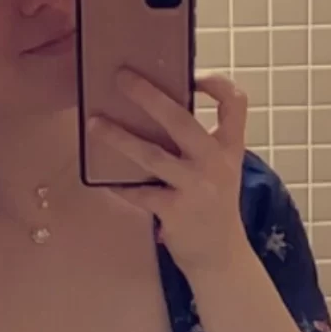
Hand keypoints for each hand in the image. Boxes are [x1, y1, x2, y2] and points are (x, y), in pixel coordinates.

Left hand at [88, 72, 248, 278]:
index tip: (192, 75)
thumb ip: (200, 142)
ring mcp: (196, 187)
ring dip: (119, 137)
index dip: (216, 82)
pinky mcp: (175, 211)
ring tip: (94, 123)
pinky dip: (120, 185)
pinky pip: (139, 192)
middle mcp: (216, 163)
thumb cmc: (213, 205)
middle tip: (122, 77)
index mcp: (229, 147)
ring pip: (152, 155)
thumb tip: (156, 108)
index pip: (235, 103)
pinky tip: (105, 179)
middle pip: (182, 121)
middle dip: (149, 96)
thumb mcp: (219, 169)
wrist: (221, 256)